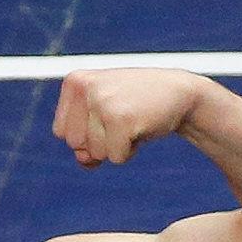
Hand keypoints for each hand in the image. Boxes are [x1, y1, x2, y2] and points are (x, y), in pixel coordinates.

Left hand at [51, 68, 206, 169]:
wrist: (179, 93)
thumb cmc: (136, 106)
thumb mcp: (102, 120)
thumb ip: (83, 144)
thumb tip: (84, 160)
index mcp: (75, 82)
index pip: (61, 133)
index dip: (87, 133)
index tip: (107, 114)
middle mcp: (85, 88)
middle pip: (75, 145)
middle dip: (100, 141)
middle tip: (123, 118)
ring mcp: (102, 102)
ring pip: (95, 153)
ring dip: (116, 145)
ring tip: (133, 120)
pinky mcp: (120, 119)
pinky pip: (115, 158)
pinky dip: (130, 151)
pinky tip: (141, 127)